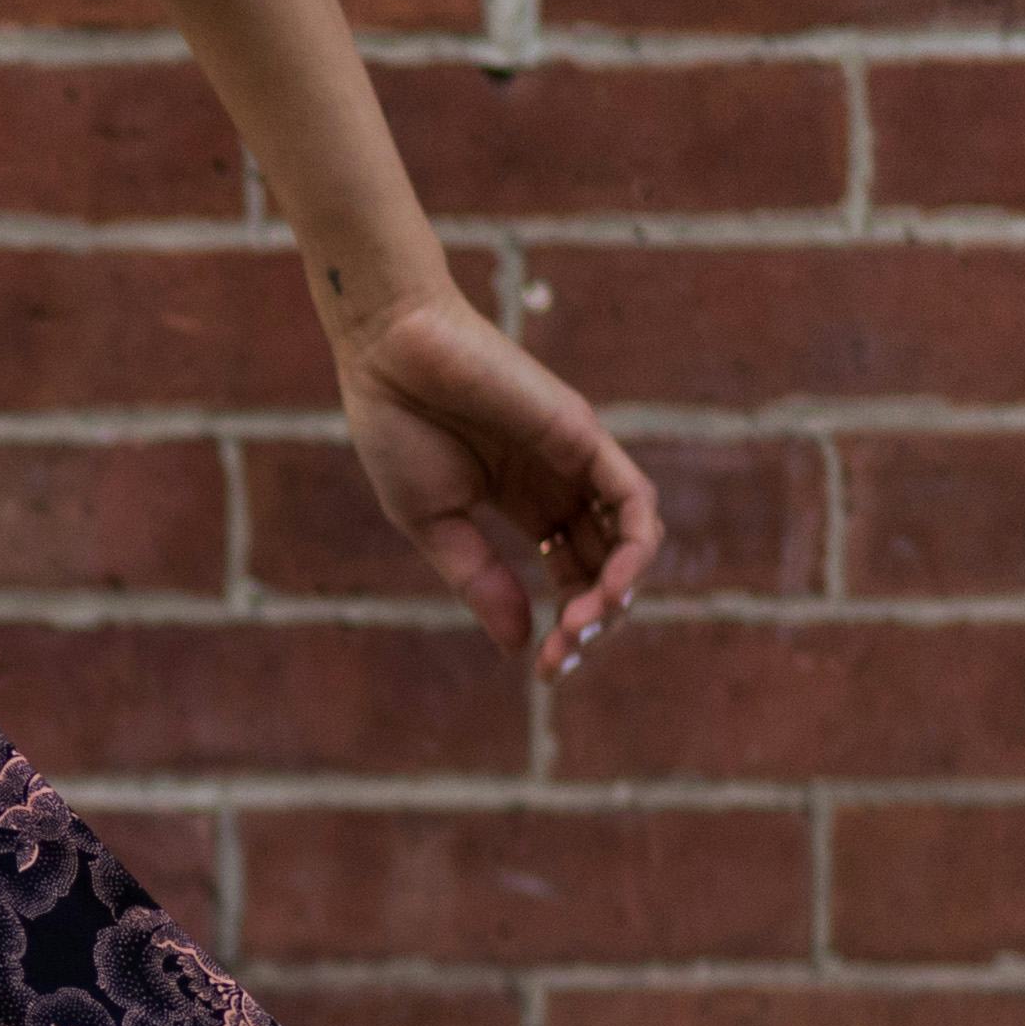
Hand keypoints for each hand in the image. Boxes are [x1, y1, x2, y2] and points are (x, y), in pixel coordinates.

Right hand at [338, 295, 662, 680]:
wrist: (389, 356)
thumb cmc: (398, 428)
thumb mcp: (435, 525)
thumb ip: (481, 581)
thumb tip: (520, 647)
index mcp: (527, 506)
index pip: (573, 576)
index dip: (569, 627)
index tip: (546, 670)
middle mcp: (563, 485)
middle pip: (607, 566)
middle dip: (595, 621)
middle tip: (565, 654)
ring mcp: (579, 461)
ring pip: (633, 538)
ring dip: (621, 590)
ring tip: (587, 624)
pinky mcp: (584, 436)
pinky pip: (634, 497)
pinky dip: (635, 544)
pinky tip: (612, 584)